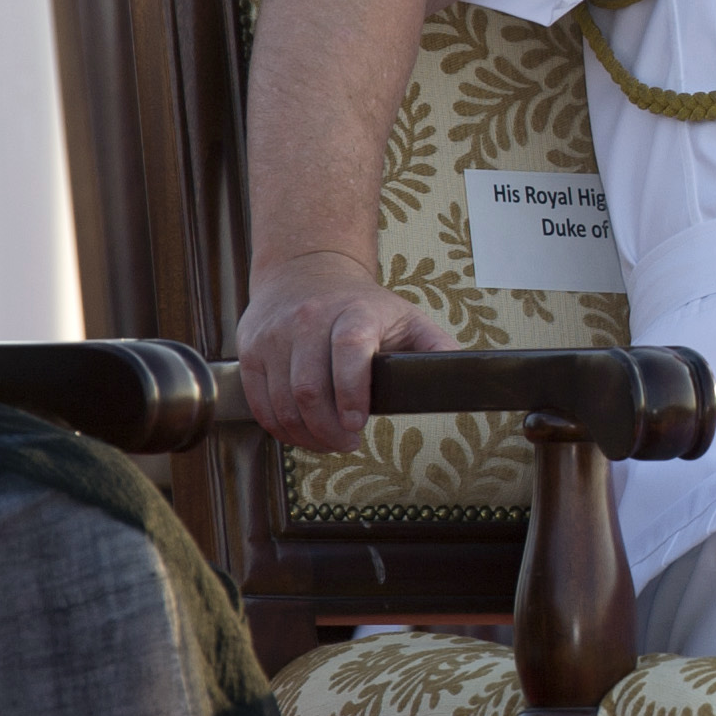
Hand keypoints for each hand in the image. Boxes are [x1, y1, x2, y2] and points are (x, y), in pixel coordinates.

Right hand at [237, 249, 452, 451]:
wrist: (305, 271)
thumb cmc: (362, 304)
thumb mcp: (405, 316)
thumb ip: (436, 346)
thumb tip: (464, 375)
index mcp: (354, 312)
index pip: (349, 350)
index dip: (352, 391)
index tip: (359, 424)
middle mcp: (308, 320)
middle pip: (310, 387)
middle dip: (330, 429)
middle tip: (348, 443)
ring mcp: (275, 335)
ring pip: (282, 400)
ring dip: (306, 434)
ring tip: (328, 442)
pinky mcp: (250, 349)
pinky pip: (259, 400)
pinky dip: (279, 426)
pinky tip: (300, 432)